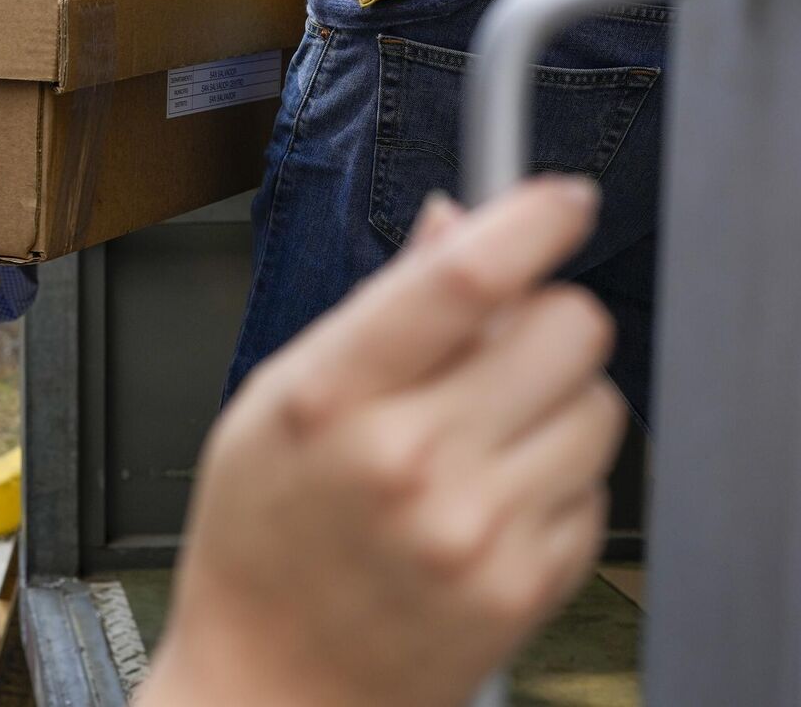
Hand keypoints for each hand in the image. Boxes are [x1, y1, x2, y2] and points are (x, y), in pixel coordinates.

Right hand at [138, 177, 624, 706]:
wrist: (271, 684)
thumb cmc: (260, 544)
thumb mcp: (276, 403)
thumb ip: (373, 312)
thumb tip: (454, 226)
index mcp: (330, 400)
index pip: (460, 280)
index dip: (529, 219)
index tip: (559, 202)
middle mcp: (409, 462)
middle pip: (563, 328)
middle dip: (542, 319)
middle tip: (500, 347)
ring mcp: (475, 530)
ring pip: (598, 405)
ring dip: (556, 404)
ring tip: (483, 440)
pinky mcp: (524, 586)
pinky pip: (595, 490)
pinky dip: (555, 482)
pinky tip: (487, 503)